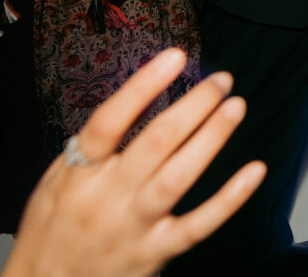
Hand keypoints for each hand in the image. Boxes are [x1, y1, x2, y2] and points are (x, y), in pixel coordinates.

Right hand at [2, 49, 263, 276]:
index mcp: (78, 175)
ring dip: (211, 138)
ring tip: (234, 106)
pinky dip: (229, 199)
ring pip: (178, 177)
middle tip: (222, 80)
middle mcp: (107, 198)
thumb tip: (132, 101)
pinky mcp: (156, 252)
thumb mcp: (56, 182)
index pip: (109, 122)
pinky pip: (198, 225)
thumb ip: (91, 147)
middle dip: (194, 105)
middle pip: (156, 142)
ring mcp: (134, 227)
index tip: (176, 56)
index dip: (143, 86)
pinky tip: (254, 171)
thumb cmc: (52, 230)